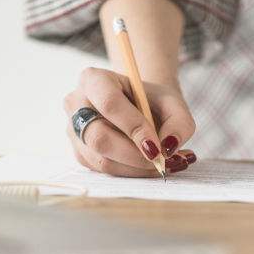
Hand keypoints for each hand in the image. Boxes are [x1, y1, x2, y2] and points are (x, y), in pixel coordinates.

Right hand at [64, 67, 196, 176]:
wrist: (142, 107)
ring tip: (169, 163)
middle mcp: (76, 104)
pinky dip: (135, 173)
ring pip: (103, 160)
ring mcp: (74, 132)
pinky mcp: (82, 154)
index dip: (134, 127)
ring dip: (139, 169)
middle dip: (135, 156)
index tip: (157, 146)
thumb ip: (179, 123)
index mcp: (94, 79)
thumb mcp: (173, 103)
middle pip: (99, 138)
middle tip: (164, 160)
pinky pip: (106, 171)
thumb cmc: (154, 101)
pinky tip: (154, 166)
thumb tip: (169, 147)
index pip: (109, 104)